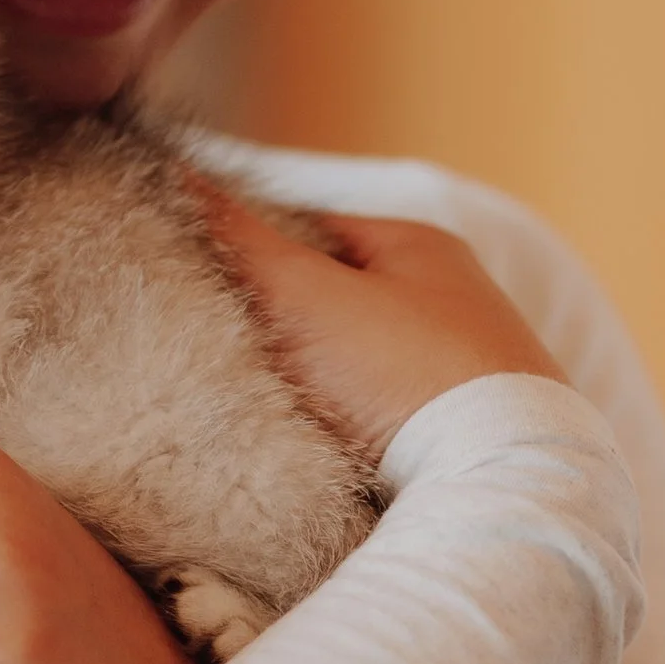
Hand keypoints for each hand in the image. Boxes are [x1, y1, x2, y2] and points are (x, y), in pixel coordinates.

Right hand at [199, 197, 562, 463]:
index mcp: (422, 248)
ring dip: (304, 389)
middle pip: (329, 303)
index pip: (308, 227)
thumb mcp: (306, 294)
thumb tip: (169, 171)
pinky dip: (338, 436)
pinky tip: (307, 453)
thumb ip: (238, 237)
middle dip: (273, 325)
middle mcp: (451, 304)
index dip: (246, 247)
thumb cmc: (405, 376)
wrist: (495, 492)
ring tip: (252, 407)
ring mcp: (458, 377)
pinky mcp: (457, 443)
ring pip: (348, 371)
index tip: (192, 277)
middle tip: (210, 348)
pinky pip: (375, 428)